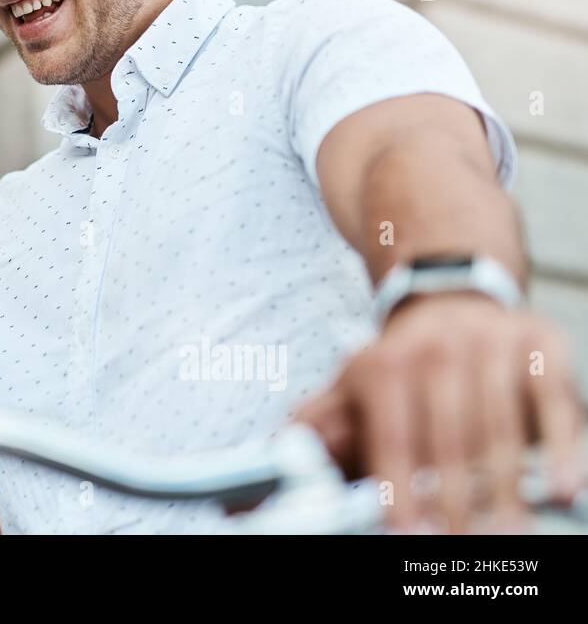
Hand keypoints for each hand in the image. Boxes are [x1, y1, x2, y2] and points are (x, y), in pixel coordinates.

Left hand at [293, 293, 583, 532]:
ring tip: (506, 534)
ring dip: (505, 488)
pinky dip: (560, 448)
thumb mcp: (353, 382)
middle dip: (454, 501)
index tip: (405, 532)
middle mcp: (437, 352)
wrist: (450, 293)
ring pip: (501, 429)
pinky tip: (557, 488)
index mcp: (384, 365)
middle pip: (448, 441)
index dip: (399, 489)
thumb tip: (278, 452)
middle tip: (459, 545)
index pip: (393, 439)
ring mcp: (490, 345)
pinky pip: (553, 401)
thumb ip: (321, 422)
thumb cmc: (402, 358)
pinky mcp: (539, 345)